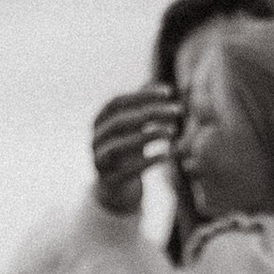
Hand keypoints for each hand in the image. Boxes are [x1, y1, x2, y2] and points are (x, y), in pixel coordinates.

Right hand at [90, 87, 182, 213]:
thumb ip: (139, 107)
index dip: (142, 95)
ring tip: (173, 131)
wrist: (117, 190)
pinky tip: (167, 155)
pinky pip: (127, 171)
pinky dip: (148, 161)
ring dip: (148, 136)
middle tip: (178, 111)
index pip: (117, 102)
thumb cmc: (127, 152)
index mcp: (99, 122)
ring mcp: (99, 160)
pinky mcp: (109, 181)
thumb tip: (151, 82)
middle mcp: (95, 139)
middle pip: (120, 121)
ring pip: (119, 146)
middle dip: (150, 113)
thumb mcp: (134, 128)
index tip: (169, 92)